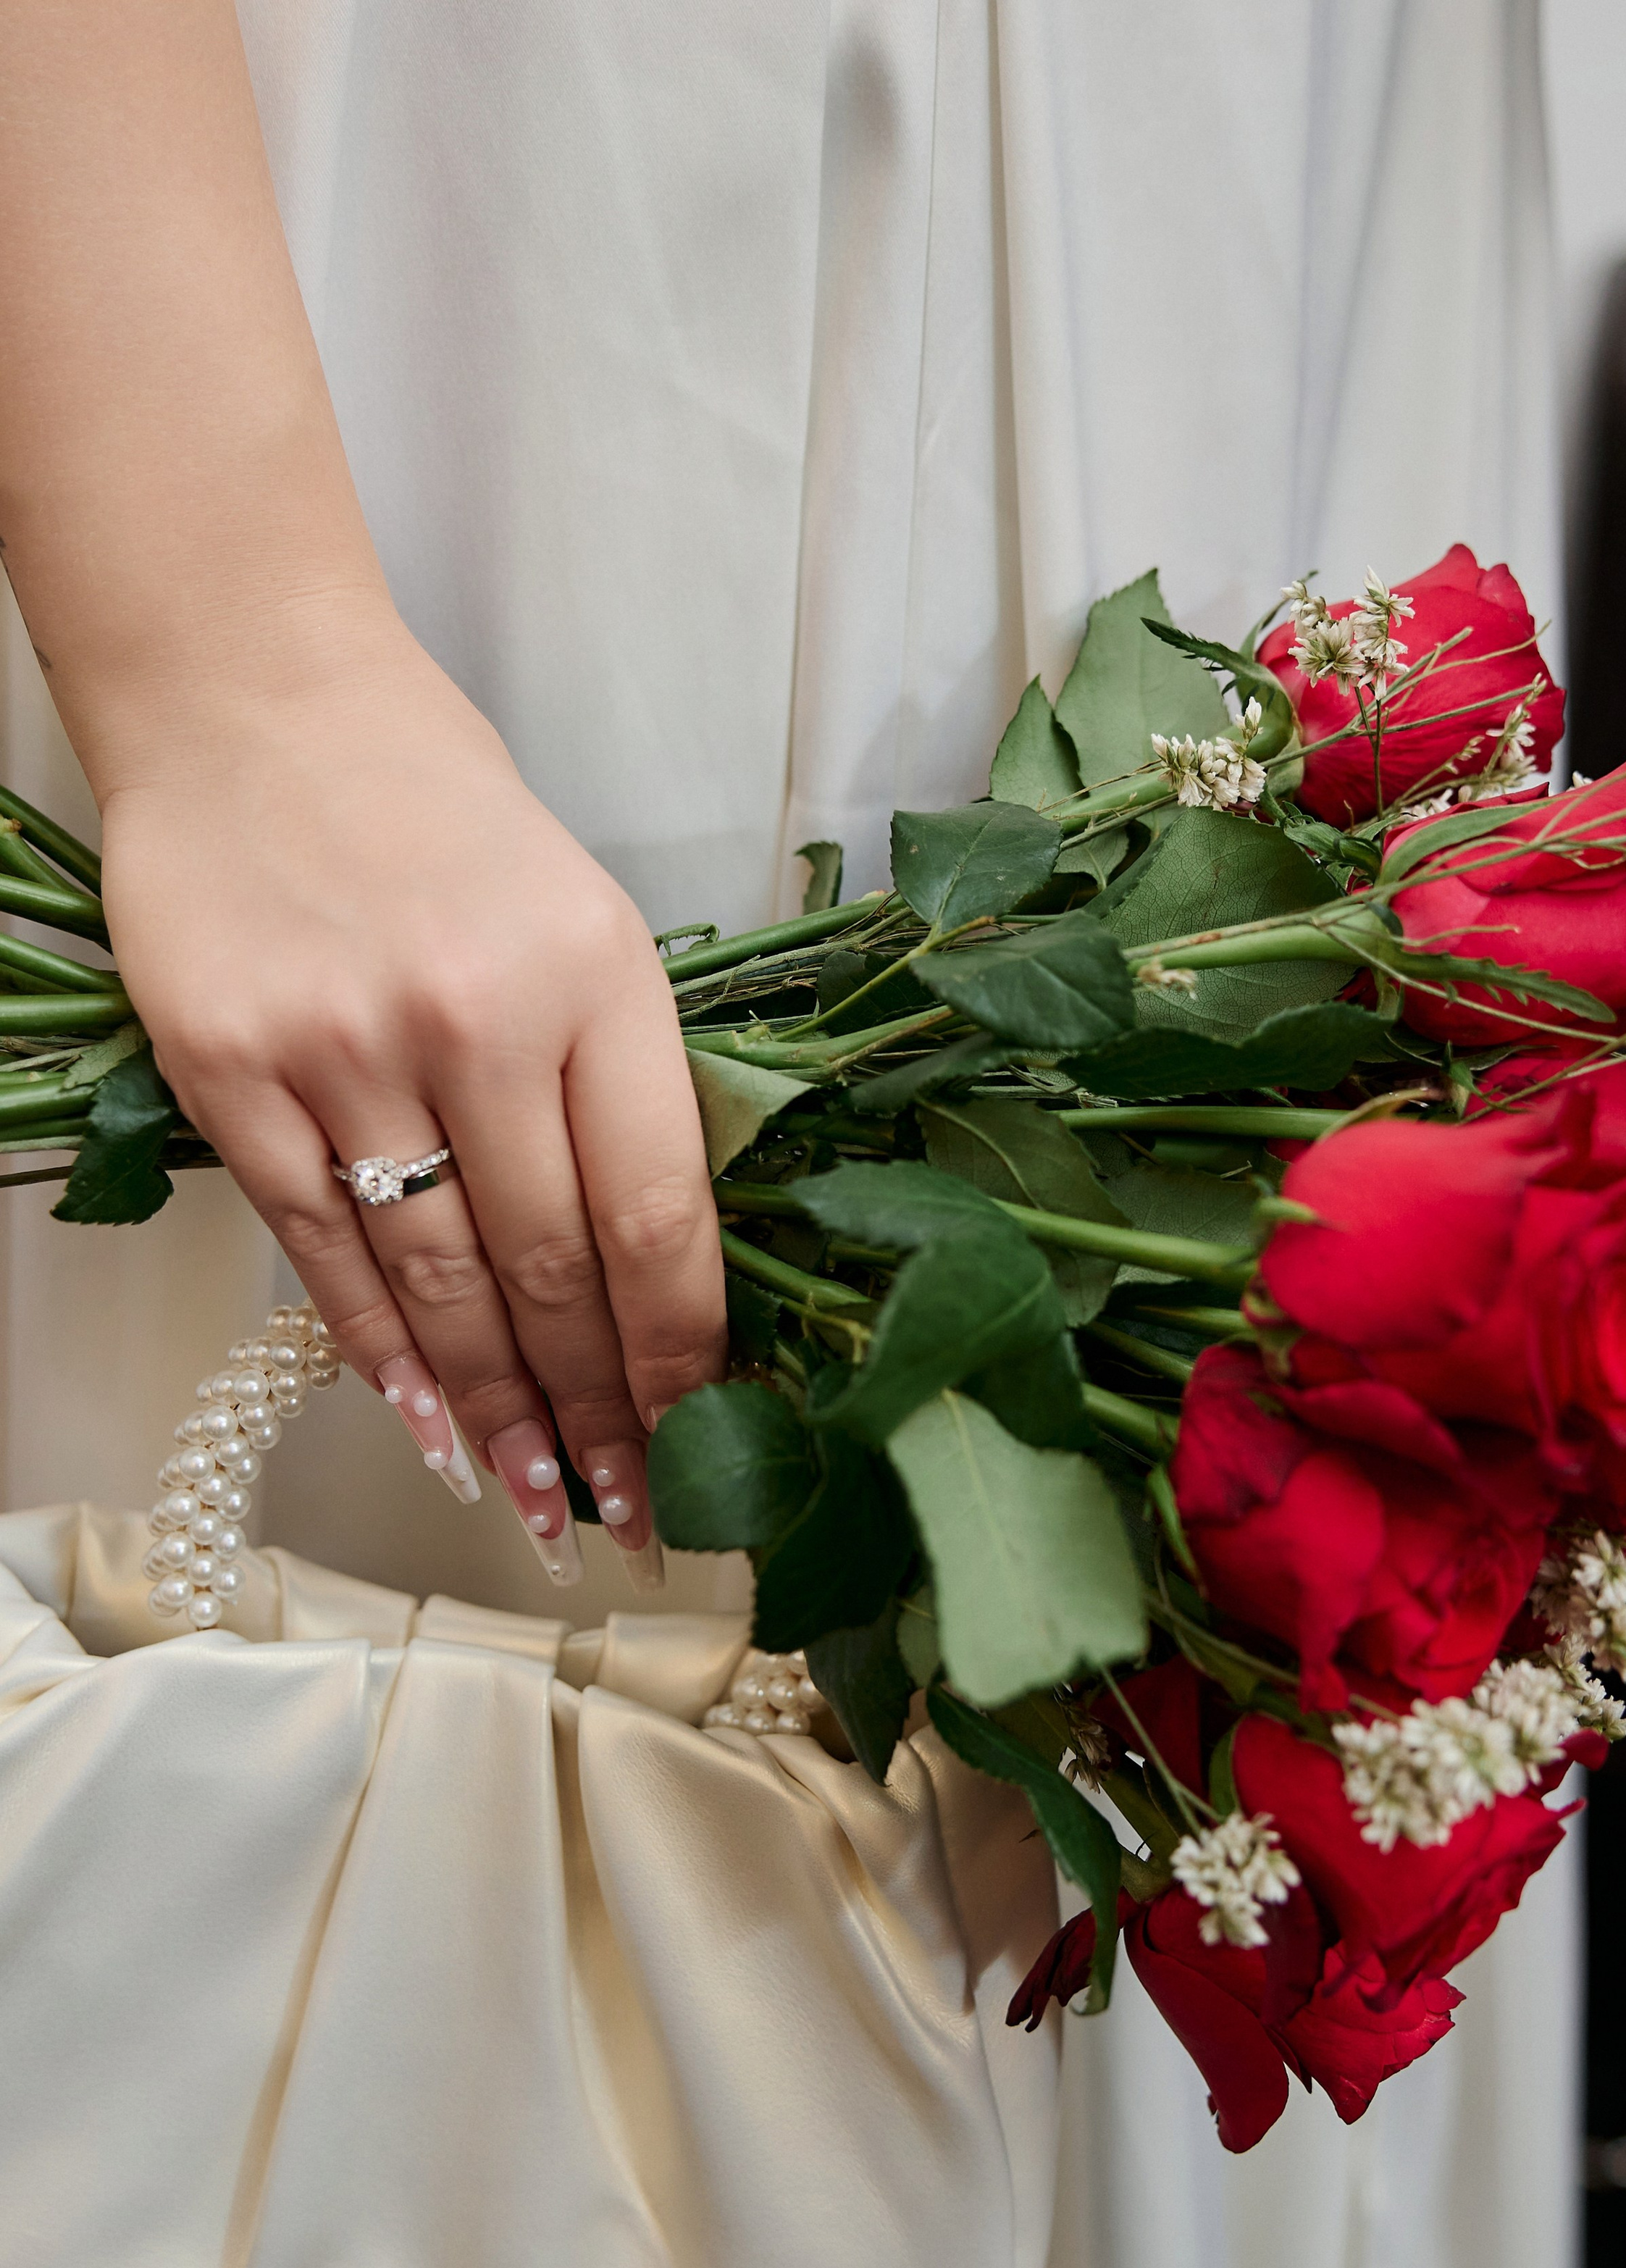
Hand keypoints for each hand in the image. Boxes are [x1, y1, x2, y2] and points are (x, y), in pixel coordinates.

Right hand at [99, 613, 724, 1566]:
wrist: (257, 700)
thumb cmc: (443, 817)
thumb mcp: (587, 923)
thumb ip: (625, 1085)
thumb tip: (657, 1283)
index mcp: (599, 979)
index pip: (658, 1218)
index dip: (682, 1359)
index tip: (705, 1447)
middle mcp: (477, 1018)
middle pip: (553, 1271)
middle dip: (602, 1417)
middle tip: (634, 1520)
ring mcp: (343, 1047)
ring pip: (439, 1282)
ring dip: (499, 1416)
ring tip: (541, 1507)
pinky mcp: (232, 1071)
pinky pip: (322, 1252)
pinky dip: (382, 1355)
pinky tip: (430, 1429)